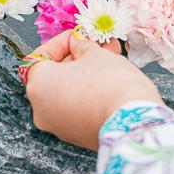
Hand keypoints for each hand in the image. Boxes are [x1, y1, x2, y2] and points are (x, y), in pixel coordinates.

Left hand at [23, 30, 162, 150]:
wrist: (135, 123)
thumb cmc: (112, 84)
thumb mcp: (95, 54)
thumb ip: (81, 46)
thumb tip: (78, 43)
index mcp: (39, 85)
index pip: (41, 57)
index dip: (60, 43)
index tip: (77, 37)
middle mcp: (42, 109)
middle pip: (54, 76)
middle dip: (76, 59)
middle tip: (96, 46)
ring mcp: (59, 126)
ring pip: (67, 93)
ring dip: (84, 75)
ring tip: (107, 60)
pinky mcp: (77, 136)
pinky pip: (76, 108)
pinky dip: (87, 94)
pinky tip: (107, 82)